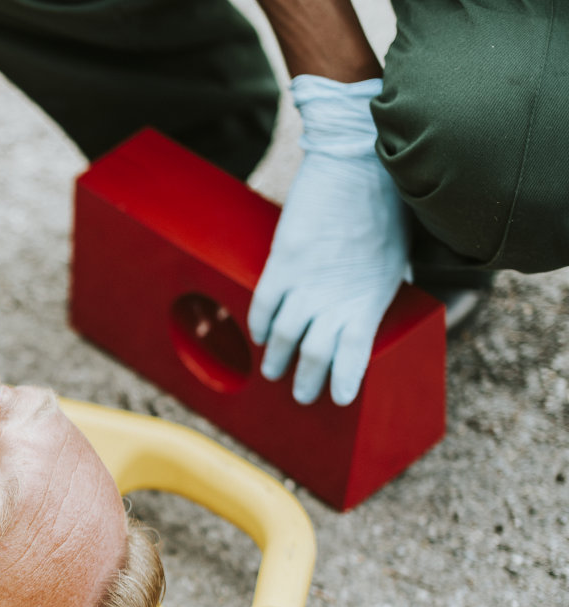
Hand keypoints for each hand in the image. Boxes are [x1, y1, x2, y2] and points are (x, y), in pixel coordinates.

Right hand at [248, 76, 409, 405]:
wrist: (359, 162)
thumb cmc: (385, 205)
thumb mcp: (394, 255)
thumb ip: (377, 285)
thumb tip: (366, 304)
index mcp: (371, 296)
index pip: (354, 354)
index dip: (345, 380)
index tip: (340, 398)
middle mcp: (337, 296)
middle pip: (314, 353)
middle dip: (307, 380)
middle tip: (302, 396)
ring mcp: (307, 281)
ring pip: (284, 336)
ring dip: (277, 360)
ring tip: (273, 372)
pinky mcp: (283, 261)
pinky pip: (264, 305)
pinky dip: (260, 325)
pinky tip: (259, 336)